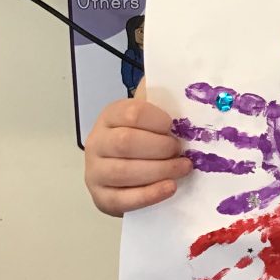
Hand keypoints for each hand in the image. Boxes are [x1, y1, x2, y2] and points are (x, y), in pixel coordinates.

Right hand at [84, 97, 192, 216]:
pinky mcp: (101, 197)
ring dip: (159, 170)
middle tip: (180, 151)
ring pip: (123, 172)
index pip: (131, 113)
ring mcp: (95, 171)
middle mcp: (97, 142)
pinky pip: (122, 199)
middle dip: (159, 148)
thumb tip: (182, 81)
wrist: (124, 174)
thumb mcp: (150, 115)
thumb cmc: (144, 138)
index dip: (157, 120)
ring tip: (183, 168)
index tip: (174, 127)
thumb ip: (162, 98)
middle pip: (126, 143)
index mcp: (110, 116)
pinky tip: (170, 188)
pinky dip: (149, 195)